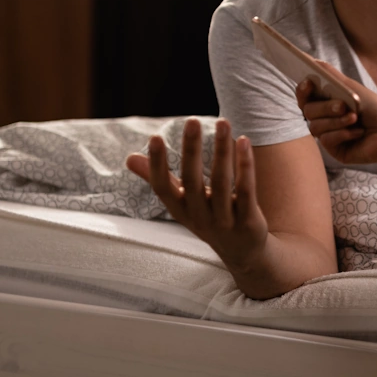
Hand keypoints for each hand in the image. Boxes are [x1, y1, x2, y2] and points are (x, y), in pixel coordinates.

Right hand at [126, 117, 268, 269]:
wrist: (244, 255)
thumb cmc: (208, 219)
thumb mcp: (181, 204)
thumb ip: (158, 179)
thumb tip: (128, 158)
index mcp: (180, 210)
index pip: (163, 188)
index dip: (157, 165)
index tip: (154, 137)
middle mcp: (199, 217)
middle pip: (192, 182)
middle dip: (191, 150)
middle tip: (192, 121)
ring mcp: (224, 221)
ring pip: (221, 183)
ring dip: (222, 151)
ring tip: (223, 121)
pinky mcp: (248, 222)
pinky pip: (246, 191)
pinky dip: (245, 166)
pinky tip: (244, 142)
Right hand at [295, 66, 376, 165]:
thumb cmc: (375, 109)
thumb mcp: (351, 88)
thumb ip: (330, 75)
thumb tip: (312, 61)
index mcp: (328, 103)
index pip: (306, 97)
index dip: (303, 90)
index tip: (308, 83)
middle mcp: (326, 119)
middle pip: (308, 111)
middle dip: (325, 107)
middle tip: (343, 106)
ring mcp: (329, 135)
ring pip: (315, 127)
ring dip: (336, 121)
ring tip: (355, 118)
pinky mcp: (335, 150)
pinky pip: (326, 140)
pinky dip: (342, 134)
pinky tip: (358, 132)